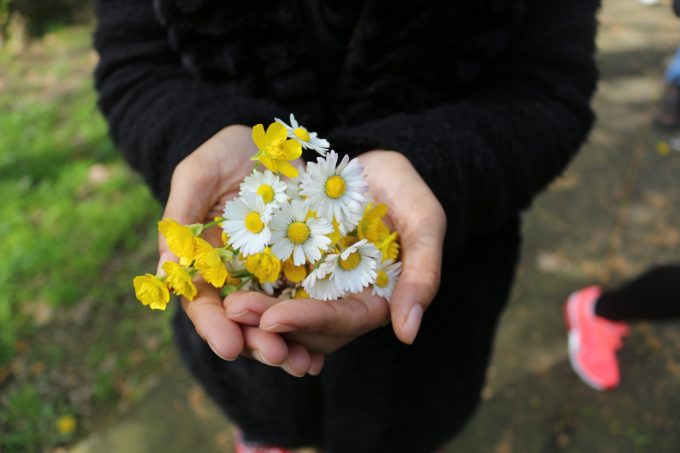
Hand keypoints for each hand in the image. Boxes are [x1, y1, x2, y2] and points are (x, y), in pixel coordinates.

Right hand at [158, 125, 322, 375]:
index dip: (214, 326)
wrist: (271, 141)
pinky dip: (315, 327)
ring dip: (289, 345)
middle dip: (258, 343)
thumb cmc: (225, 155)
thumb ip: (181, 217)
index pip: (204, 302)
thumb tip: (164, 274)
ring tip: (304, 364)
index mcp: (206, 262)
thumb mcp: (198, 174)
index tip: (229, 346)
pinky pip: (309, 302)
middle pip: (243, 320)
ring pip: (277, 319)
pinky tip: (325, 350)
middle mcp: (238, 276)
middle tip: (278, 356)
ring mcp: (273, 275)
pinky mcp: (305, 268)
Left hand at [226, 150, 445, 354]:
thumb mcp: (424, 219)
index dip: (310, 323)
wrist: (366, 159)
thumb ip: (424, 272)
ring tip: (225, 307)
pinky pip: (264, 290)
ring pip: (282, 317)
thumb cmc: (402, 186)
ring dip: (253, 318)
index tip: (276, 318)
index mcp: (374, 297)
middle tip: (236, 311)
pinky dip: (247, 295)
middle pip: (307, 330)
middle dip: (271, 325)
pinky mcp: (286, 269)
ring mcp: (311, 287)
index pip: (345, 321)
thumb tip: (408, 334)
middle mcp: (340, 300)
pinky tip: (222, 294)